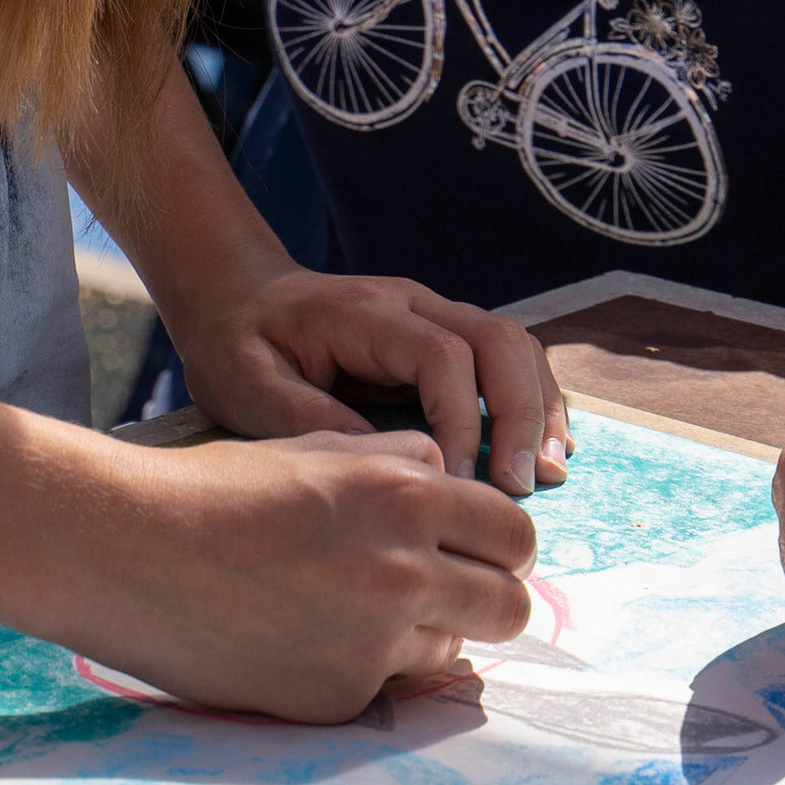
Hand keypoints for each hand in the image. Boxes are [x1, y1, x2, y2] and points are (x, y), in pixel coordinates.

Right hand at [72, 424, 534, 723]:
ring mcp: (374, 642)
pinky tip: (307, 638)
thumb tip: (449, 476)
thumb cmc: (216, 489)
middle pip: (510, 607)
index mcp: (405, 496)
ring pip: (454, 652)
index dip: (503, 546)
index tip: (483, 553)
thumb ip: (398, 462)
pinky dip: (364, 667)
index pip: (515, 534)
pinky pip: (386, 686)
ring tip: (361, 612)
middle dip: (492, 600)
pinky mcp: (338, 697)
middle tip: (453, 594)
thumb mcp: (318, 447)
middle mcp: (404, 571)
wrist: (130, 552)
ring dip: (428, 635)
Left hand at [165, 262, 570, 494]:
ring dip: (540, 407)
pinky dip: (535, 401)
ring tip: (549, 475)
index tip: (459, 486)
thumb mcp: (248, 385)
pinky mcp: (445, 336)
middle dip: (521, 414)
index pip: (442, 356)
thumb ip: (309, 421)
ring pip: (515, 344)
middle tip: (521, 489)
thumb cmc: (238, 345)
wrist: (236, 296)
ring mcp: (435, 313)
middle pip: (498, 338)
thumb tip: (389, 467)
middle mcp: (413, 302)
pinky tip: (544, 450)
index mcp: (365, 312)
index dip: (462, 421)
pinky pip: (508, 358)